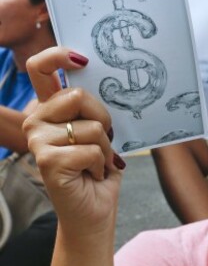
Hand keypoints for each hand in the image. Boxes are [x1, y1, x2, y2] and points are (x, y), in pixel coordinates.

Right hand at [23, 47, 123, 237]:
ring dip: (106, 148)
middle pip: (79, 96)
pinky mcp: (48, 160)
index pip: (41, 69)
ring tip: (95, 162)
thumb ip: (94, 106)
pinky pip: (94, 150)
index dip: (58, 56)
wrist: (93, 209)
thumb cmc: (98, 166)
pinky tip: (92, 174)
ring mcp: (39, 141)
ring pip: (92, 126)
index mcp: (50, 108)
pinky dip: (102, 164)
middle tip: (102, 142)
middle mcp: (37, 121)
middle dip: (104, 120)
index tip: (82, 59)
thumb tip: (112, 80)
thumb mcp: (100, 129)